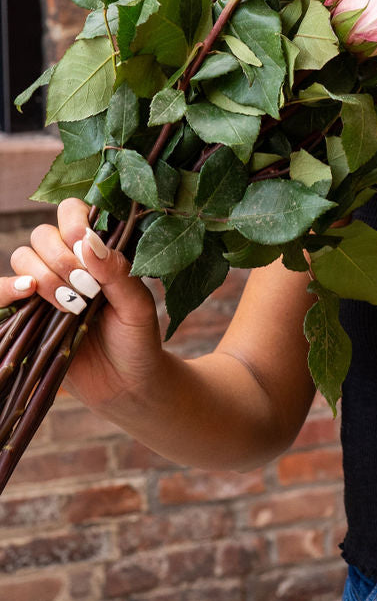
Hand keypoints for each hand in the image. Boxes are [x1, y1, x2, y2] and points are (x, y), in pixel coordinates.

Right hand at [1, 199, 164, 411]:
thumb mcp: (138, 306)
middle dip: (61, 258)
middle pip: (43, 234)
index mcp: (98, 252)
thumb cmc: (138, 341)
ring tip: (70, 304)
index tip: (86, 247)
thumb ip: (118, 272)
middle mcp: (68, 263)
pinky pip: (2, 291)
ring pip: (23, 256)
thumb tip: (89, 241)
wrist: (126, 387)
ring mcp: (45, 288)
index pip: (73, 213)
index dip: (74, 223)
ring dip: (42, 275)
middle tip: (85, 288)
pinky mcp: (27, 314)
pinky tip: (27, 294)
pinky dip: (6, 287)